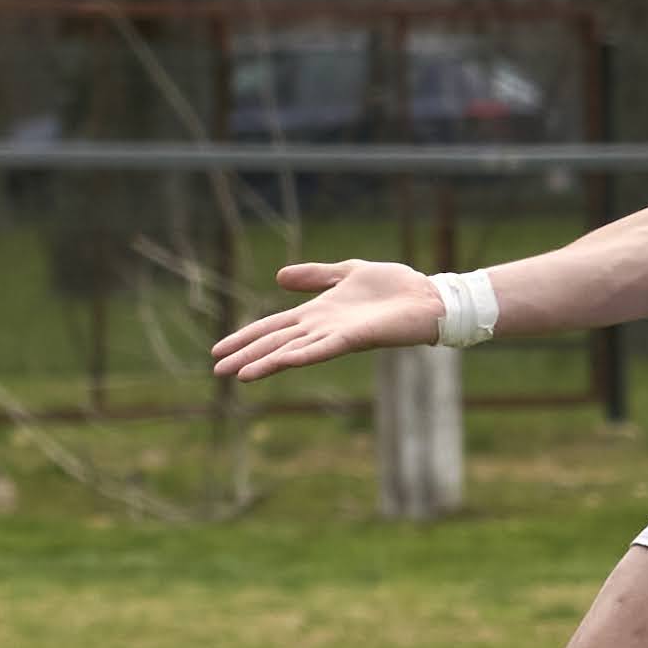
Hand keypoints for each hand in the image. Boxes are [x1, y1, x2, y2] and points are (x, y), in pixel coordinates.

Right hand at [212, 259, 452, 380]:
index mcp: (317, 313)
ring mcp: (335, 335)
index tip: (219, 350)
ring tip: (239, 376)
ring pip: (291, 350)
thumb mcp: (348, 271)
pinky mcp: (353, 338)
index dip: (245, 337)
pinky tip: (281, 362)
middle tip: (217, 370)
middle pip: (274, 342)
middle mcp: (321, 328)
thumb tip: (278, 277)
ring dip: (265, 363)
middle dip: (245, 356)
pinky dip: (299, 356)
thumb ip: (316, 275)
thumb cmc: (396, 286)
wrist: (430, 297)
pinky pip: (321, 349)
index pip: (272, 327)